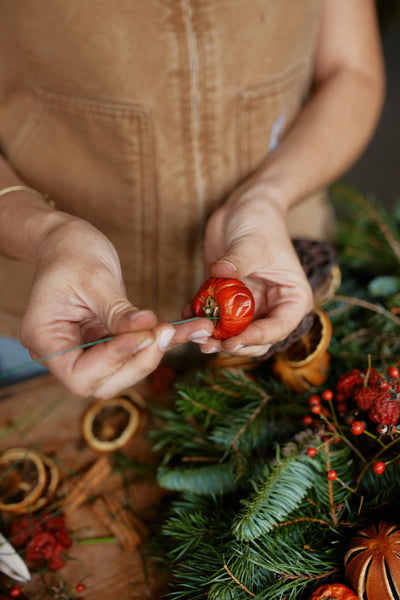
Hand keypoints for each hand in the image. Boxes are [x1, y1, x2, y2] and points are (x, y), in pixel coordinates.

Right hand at [19, 214, 204, 397]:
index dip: (113, 361)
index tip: (141, 335)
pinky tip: (192, 329)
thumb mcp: (94, 278)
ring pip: (125, 369)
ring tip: (188, 329)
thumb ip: (117, 310)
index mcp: (45, 339)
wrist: (67, 240)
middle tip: (165, 332)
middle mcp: (63, 351)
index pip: (79, 373)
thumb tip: (147, 329)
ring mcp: (86, 349)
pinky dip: (164, 340)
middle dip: (139, 360)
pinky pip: (136, 348)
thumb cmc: (71, 251)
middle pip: (104, 380)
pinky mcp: (107, 341)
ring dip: (157, 352)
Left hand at [185, 182, 312, 356]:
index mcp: (292, 299)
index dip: (255, 339)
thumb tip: (220, 273)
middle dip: (232, 343)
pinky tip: (186, 315)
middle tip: (207, 344)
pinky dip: (200, 318)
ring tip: (195, 336)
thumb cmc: (260, 222)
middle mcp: (273, 307)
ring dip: (214, 336)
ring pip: (234, 332)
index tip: (232, 342)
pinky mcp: (228, 298)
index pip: (278, 328)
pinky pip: (215, 315)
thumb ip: (237, 263)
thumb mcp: (251, 244)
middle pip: (256, 338)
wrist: (245, 207)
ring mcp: (250, 305)